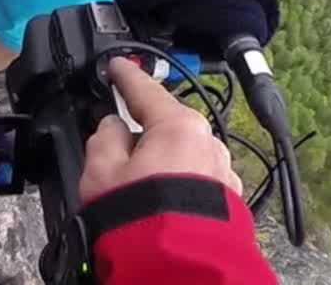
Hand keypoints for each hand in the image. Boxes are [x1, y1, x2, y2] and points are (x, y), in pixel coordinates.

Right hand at [80, 58, 242, 202]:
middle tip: (117, 145)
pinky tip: (161, 205)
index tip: (116, 66)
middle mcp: (209, 143)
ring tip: (137, 190)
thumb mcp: (100, 169)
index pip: (145, 90)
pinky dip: (178, 187)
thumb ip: (105, 137)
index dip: (125, 76)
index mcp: (178, 126)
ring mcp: (223, 174)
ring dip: (162, 164)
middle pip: (167, 127)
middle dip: (144, 133)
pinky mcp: (230, 203)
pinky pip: (197, 183)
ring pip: (184, 157)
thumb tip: (115, 128)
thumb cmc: (137, 216)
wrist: (179, 270)